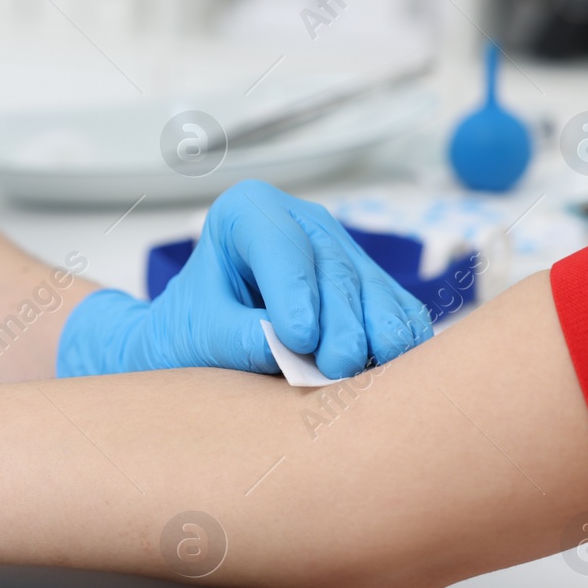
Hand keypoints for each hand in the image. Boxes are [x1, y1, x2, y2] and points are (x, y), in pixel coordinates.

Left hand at [57, 180, 433, 379]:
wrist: (199, 343)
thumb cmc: (189, 330)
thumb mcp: (197, 335)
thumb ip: (235, 338)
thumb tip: (284, 347)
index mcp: (246, 211)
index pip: (278, 243)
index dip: (294, 288)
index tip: (299, 337)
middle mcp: (302, 221)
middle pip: (333, 267)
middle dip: (340, 321)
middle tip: (338, 368)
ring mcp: (340, 250)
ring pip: (372, 288)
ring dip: (377, 333)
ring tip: (368, 376)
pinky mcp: (368, 286)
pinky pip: (396, 309)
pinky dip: (398, 340)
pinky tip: (394, 372)